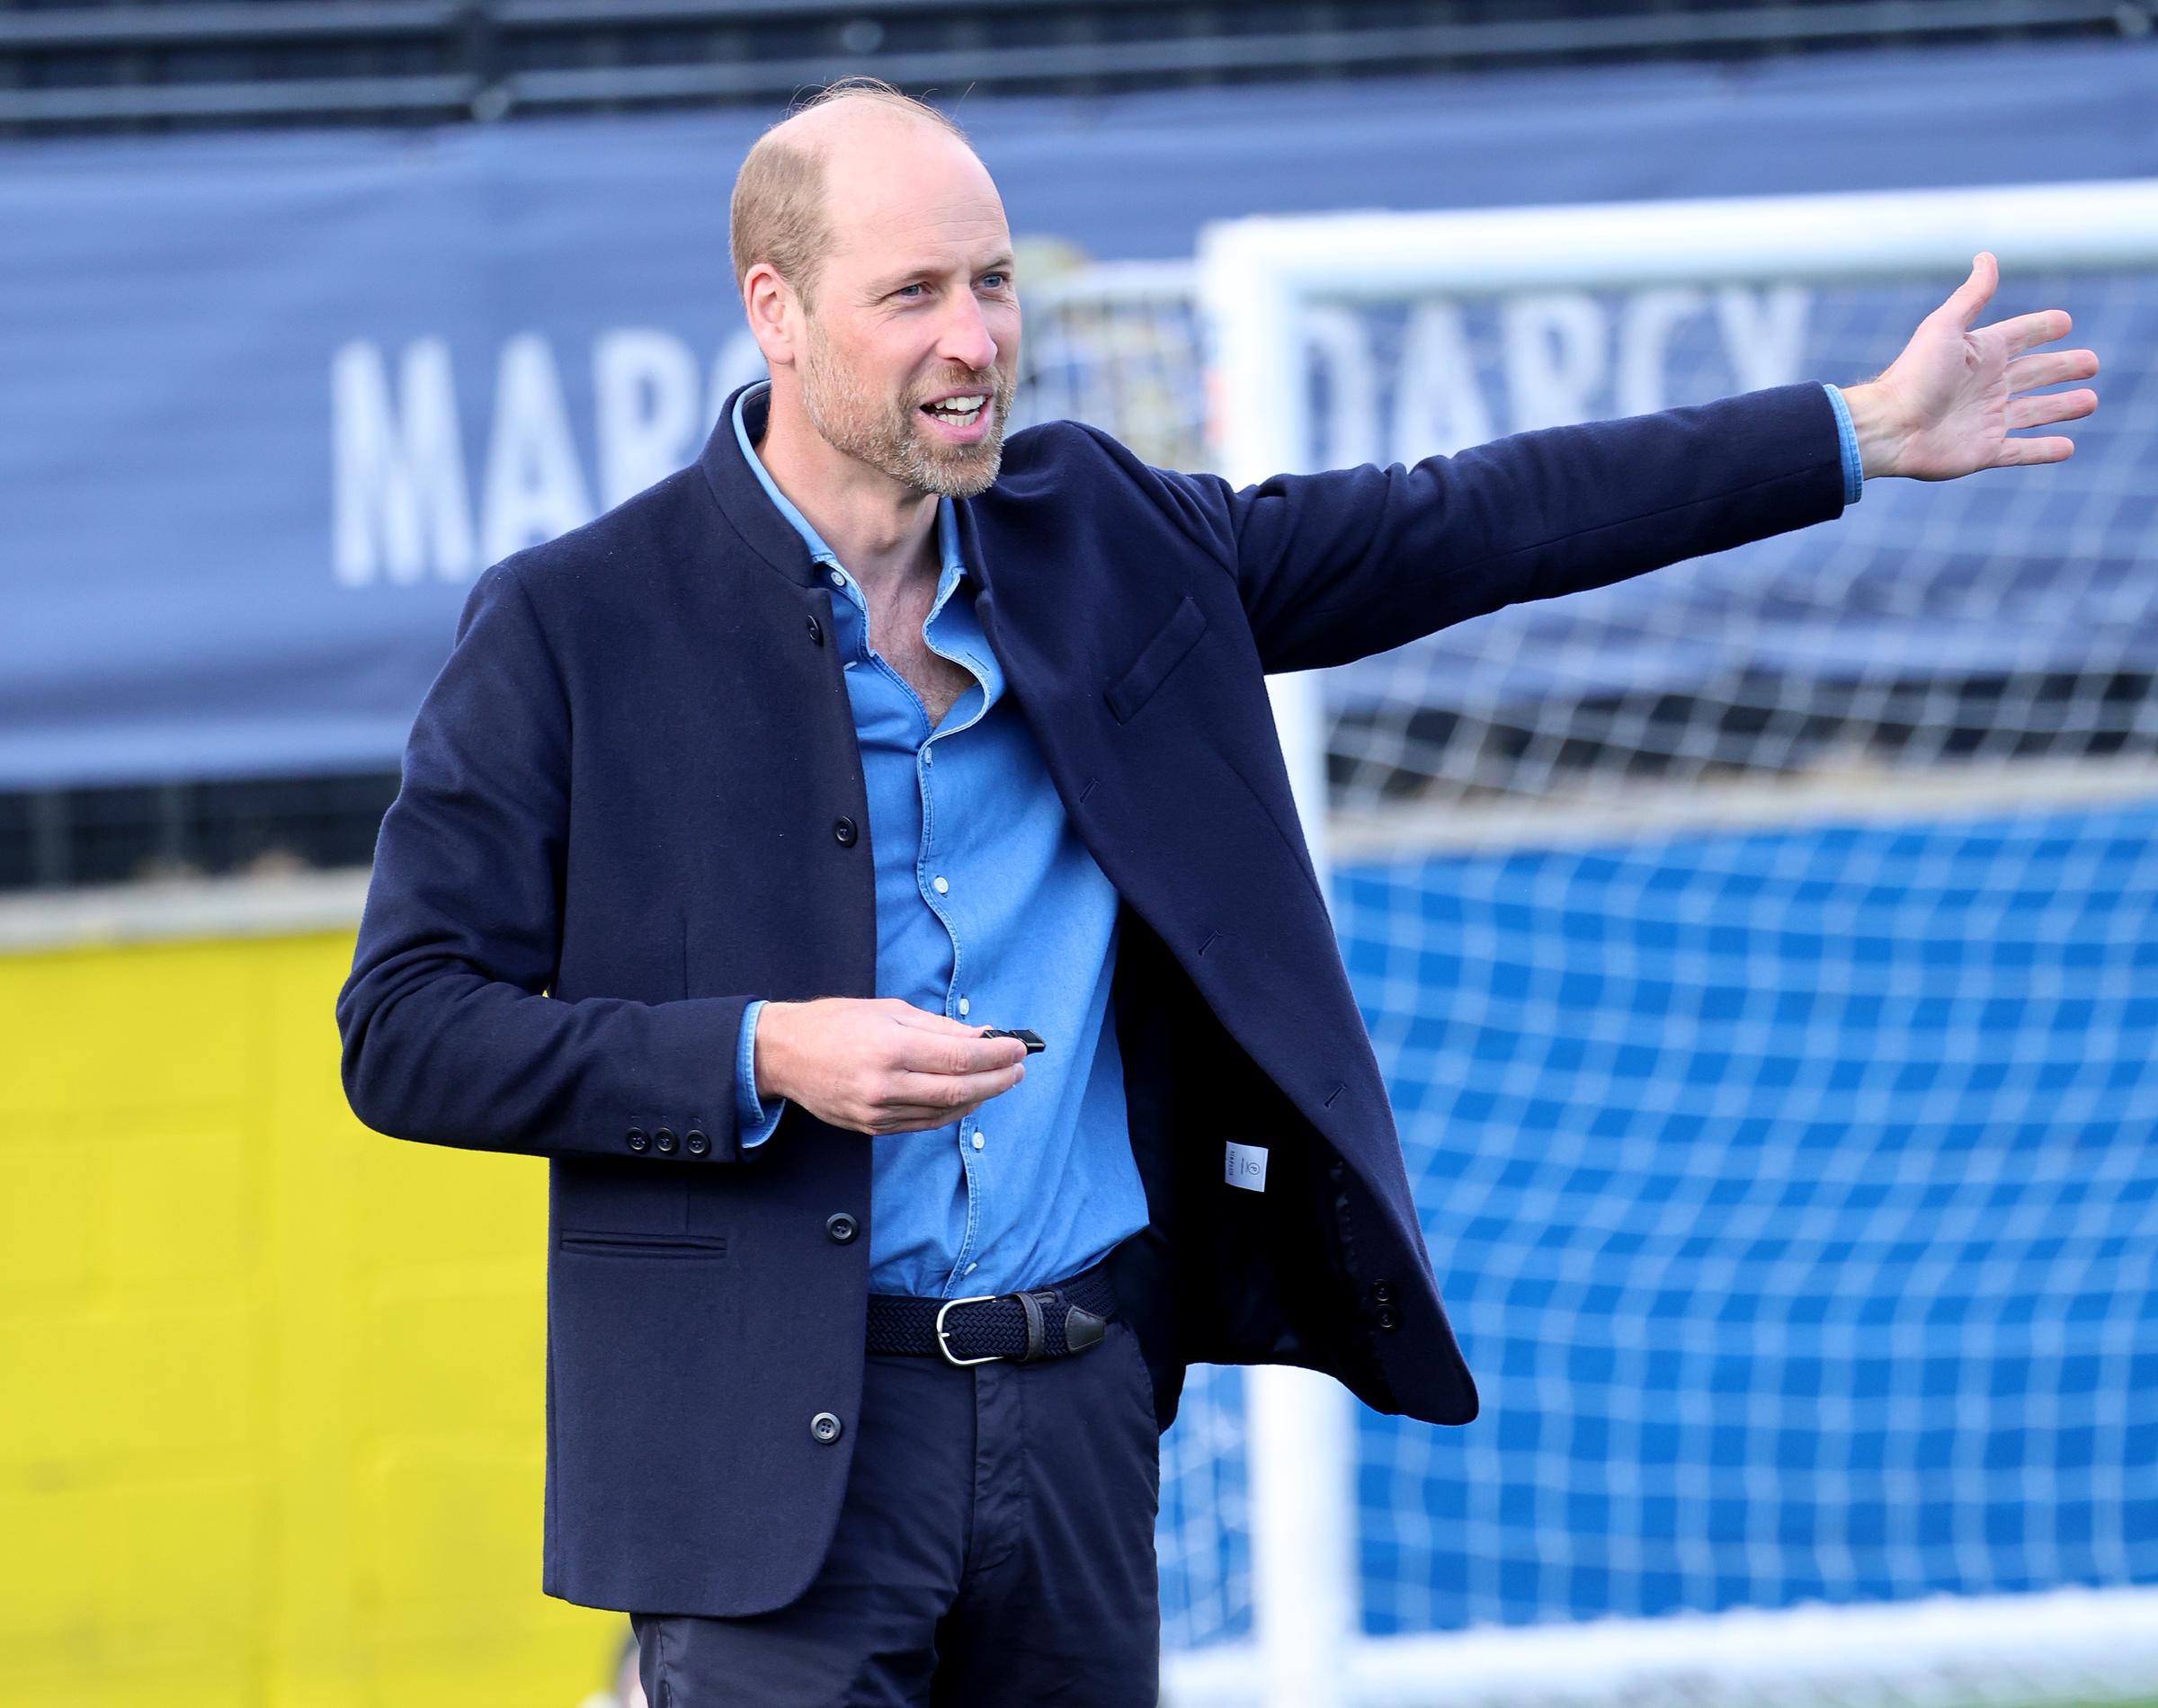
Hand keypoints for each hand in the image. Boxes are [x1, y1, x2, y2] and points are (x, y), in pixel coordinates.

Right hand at [754, 997, 1027, 1135]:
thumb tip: (982, 1036)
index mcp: (891, 1047)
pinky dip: (951, 1111)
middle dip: (997, 1080)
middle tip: (1018, 1068)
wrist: (783, 1054)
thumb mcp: (888, 1010)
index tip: (1017, 1047)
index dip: (996, 1055)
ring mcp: (878, 1111)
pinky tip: (967, 1097)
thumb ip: (938, 1027)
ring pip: (945, 1111)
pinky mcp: (873, 1127)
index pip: (960, 1058)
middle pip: (959, 1089)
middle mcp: (886, 1084)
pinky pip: (924, 1123)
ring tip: (999, 1080)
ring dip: (979, 1097)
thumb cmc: (834, 1023)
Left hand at [1842, 252, 2098, 480]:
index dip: (2042, 328)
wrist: (1887, 428)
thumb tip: (1986, 256)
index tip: (2065, 321)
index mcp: (1980, 354)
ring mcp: (1986, 420)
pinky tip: (2067, 447)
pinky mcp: (1984, 451)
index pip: (2021, 336)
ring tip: (2089, 401)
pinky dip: (2045, 450)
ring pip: (2035, 412)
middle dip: (2063, 367)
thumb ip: (1971, 296)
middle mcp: (1986, 386)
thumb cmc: (1913, 376)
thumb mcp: (1944, 327)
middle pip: (2035, 374)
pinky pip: (2022, 451)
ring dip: (2062, 406)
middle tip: (2091, 362)